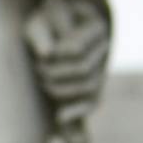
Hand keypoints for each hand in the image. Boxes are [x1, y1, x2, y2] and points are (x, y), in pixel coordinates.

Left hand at [25, 0, 112, 124]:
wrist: (48, 34)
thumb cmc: (43, 24)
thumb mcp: (38, 24)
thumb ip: (41, 35)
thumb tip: (46, 54)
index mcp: (96, 26)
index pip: (77, 49)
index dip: (58, 55)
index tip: (42, 55)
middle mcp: (104, 48)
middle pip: (83, 70)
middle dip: (55, 73)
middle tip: (37, 67)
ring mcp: (102, 67)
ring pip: (88, 86)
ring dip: (59, 88)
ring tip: (42, 80)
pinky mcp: (94, 87)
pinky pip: (93, 103)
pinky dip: (77, 111)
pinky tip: (60, 118)